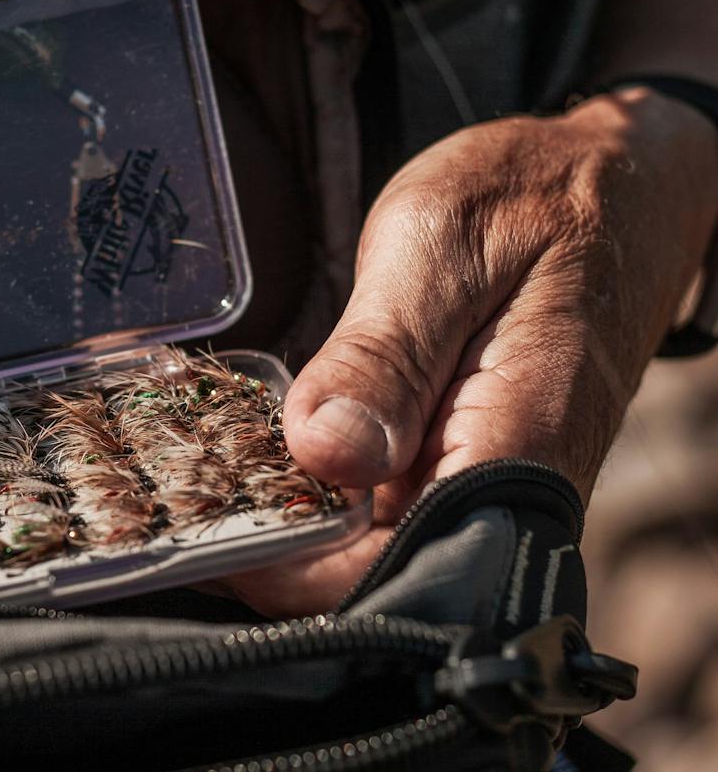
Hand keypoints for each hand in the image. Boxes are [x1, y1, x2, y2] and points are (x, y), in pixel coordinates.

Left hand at [227, 93, 717, 614]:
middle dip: (261, 553)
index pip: (382, 578)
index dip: (278, 573)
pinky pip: (373, 514)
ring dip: (275, 524)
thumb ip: (384, 353)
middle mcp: (501, 501)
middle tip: (157, 503)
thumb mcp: (442, 245)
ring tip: (180, 478)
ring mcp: (477, 493)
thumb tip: (325, 454)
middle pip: (363, 583)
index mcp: (512, 457)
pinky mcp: (454, 474)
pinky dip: (304, 493)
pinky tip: (240, 456)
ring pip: (361, 553)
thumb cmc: (536, 199)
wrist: (614, 188)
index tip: (186, 532)